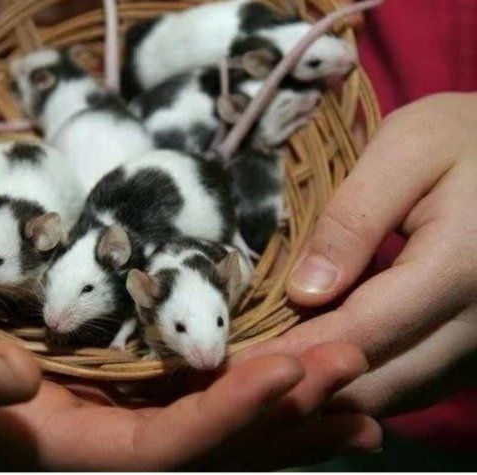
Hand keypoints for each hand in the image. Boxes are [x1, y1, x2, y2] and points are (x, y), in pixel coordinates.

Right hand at [0, 273, 379, 469]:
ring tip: (353, 392)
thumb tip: (17, 381)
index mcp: (45, 453)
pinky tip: (283, 373)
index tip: (293, 366)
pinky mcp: (90, 386)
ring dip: (278, 412)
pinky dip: (237, 388)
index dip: (227, 418)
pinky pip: (177, 397)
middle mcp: (81, 447)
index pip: (159, 455)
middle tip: (357, 366)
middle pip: (202, 450)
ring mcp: (90, 419)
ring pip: (202, 430)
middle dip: (281, 415)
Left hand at [238, 93, 476, 415]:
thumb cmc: (466, 138)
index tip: (231, 362)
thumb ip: (354, 219)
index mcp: (460, 268)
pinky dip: (360, 383)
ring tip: (263, 375)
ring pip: (394, 396)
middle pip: (376, 382)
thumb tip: (303, 293)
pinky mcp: (476, 349)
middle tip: (234, 377)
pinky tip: (315, 366)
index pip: (360, 331)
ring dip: (328, 393)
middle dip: (301, 387)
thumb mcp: (408, 148)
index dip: (292, 353)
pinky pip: (413, 385)